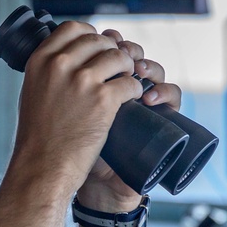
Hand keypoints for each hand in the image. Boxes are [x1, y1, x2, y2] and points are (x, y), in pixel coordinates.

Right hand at [10, 20, 144, 194]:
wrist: (42, 167)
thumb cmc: (37, 138)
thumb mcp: (33, 93)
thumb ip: (48, 73)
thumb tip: (67, 59)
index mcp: (40, 61)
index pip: (72, 28)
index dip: (91, 34)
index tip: (98, 45)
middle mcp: (60, 65)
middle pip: (99, 40)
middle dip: (113, 50)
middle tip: (118, 65)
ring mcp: (83, 80)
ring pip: (119, 57)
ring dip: (129, 67)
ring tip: (128, 78)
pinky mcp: (103, 99)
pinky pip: (130, 82)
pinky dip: (135, 89)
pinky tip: (133, 98)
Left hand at [77, 30, 182, 209]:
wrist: (93, 186)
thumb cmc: (75, 151)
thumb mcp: (63, 113)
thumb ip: (63, 86)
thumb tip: (55, 53)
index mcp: (101, 82)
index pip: (113, 48)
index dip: (110, 40)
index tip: (104, 40)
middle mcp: (124, 89)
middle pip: (135, 54)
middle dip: (127, 51)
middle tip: (120, 55)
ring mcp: (144, 102)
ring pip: (155, 70)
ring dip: (147, 66)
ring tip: (136, 72)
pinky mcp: (160, 119)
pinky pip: (171, 95)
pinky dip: (164, 92)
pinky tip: (149, 97)